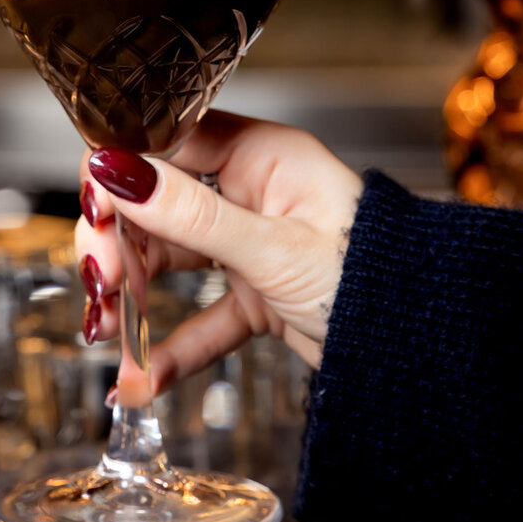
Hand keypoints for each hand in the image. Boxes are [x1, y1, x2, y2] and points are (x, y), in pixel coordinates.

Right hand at [74, 111, 362, 396]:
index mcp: (262, 154)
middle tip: (101, 285)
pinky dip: (172, 346)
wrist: (429, 350)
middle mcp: (253, 191)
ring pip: (172, 261)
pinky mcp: (260, 295)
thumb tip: (117, 170)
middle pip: (158, 206)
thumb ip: (190, 214)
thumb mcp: (273, 247)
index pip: (165, 144)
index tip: (93, 216)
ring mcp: (254, 243)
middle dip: (121, 246)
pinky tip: (142, 376)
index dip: (120, 177)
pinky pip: (203, 316)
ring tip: (109, 335)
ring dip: (136, 298)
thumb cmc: (378, 277)